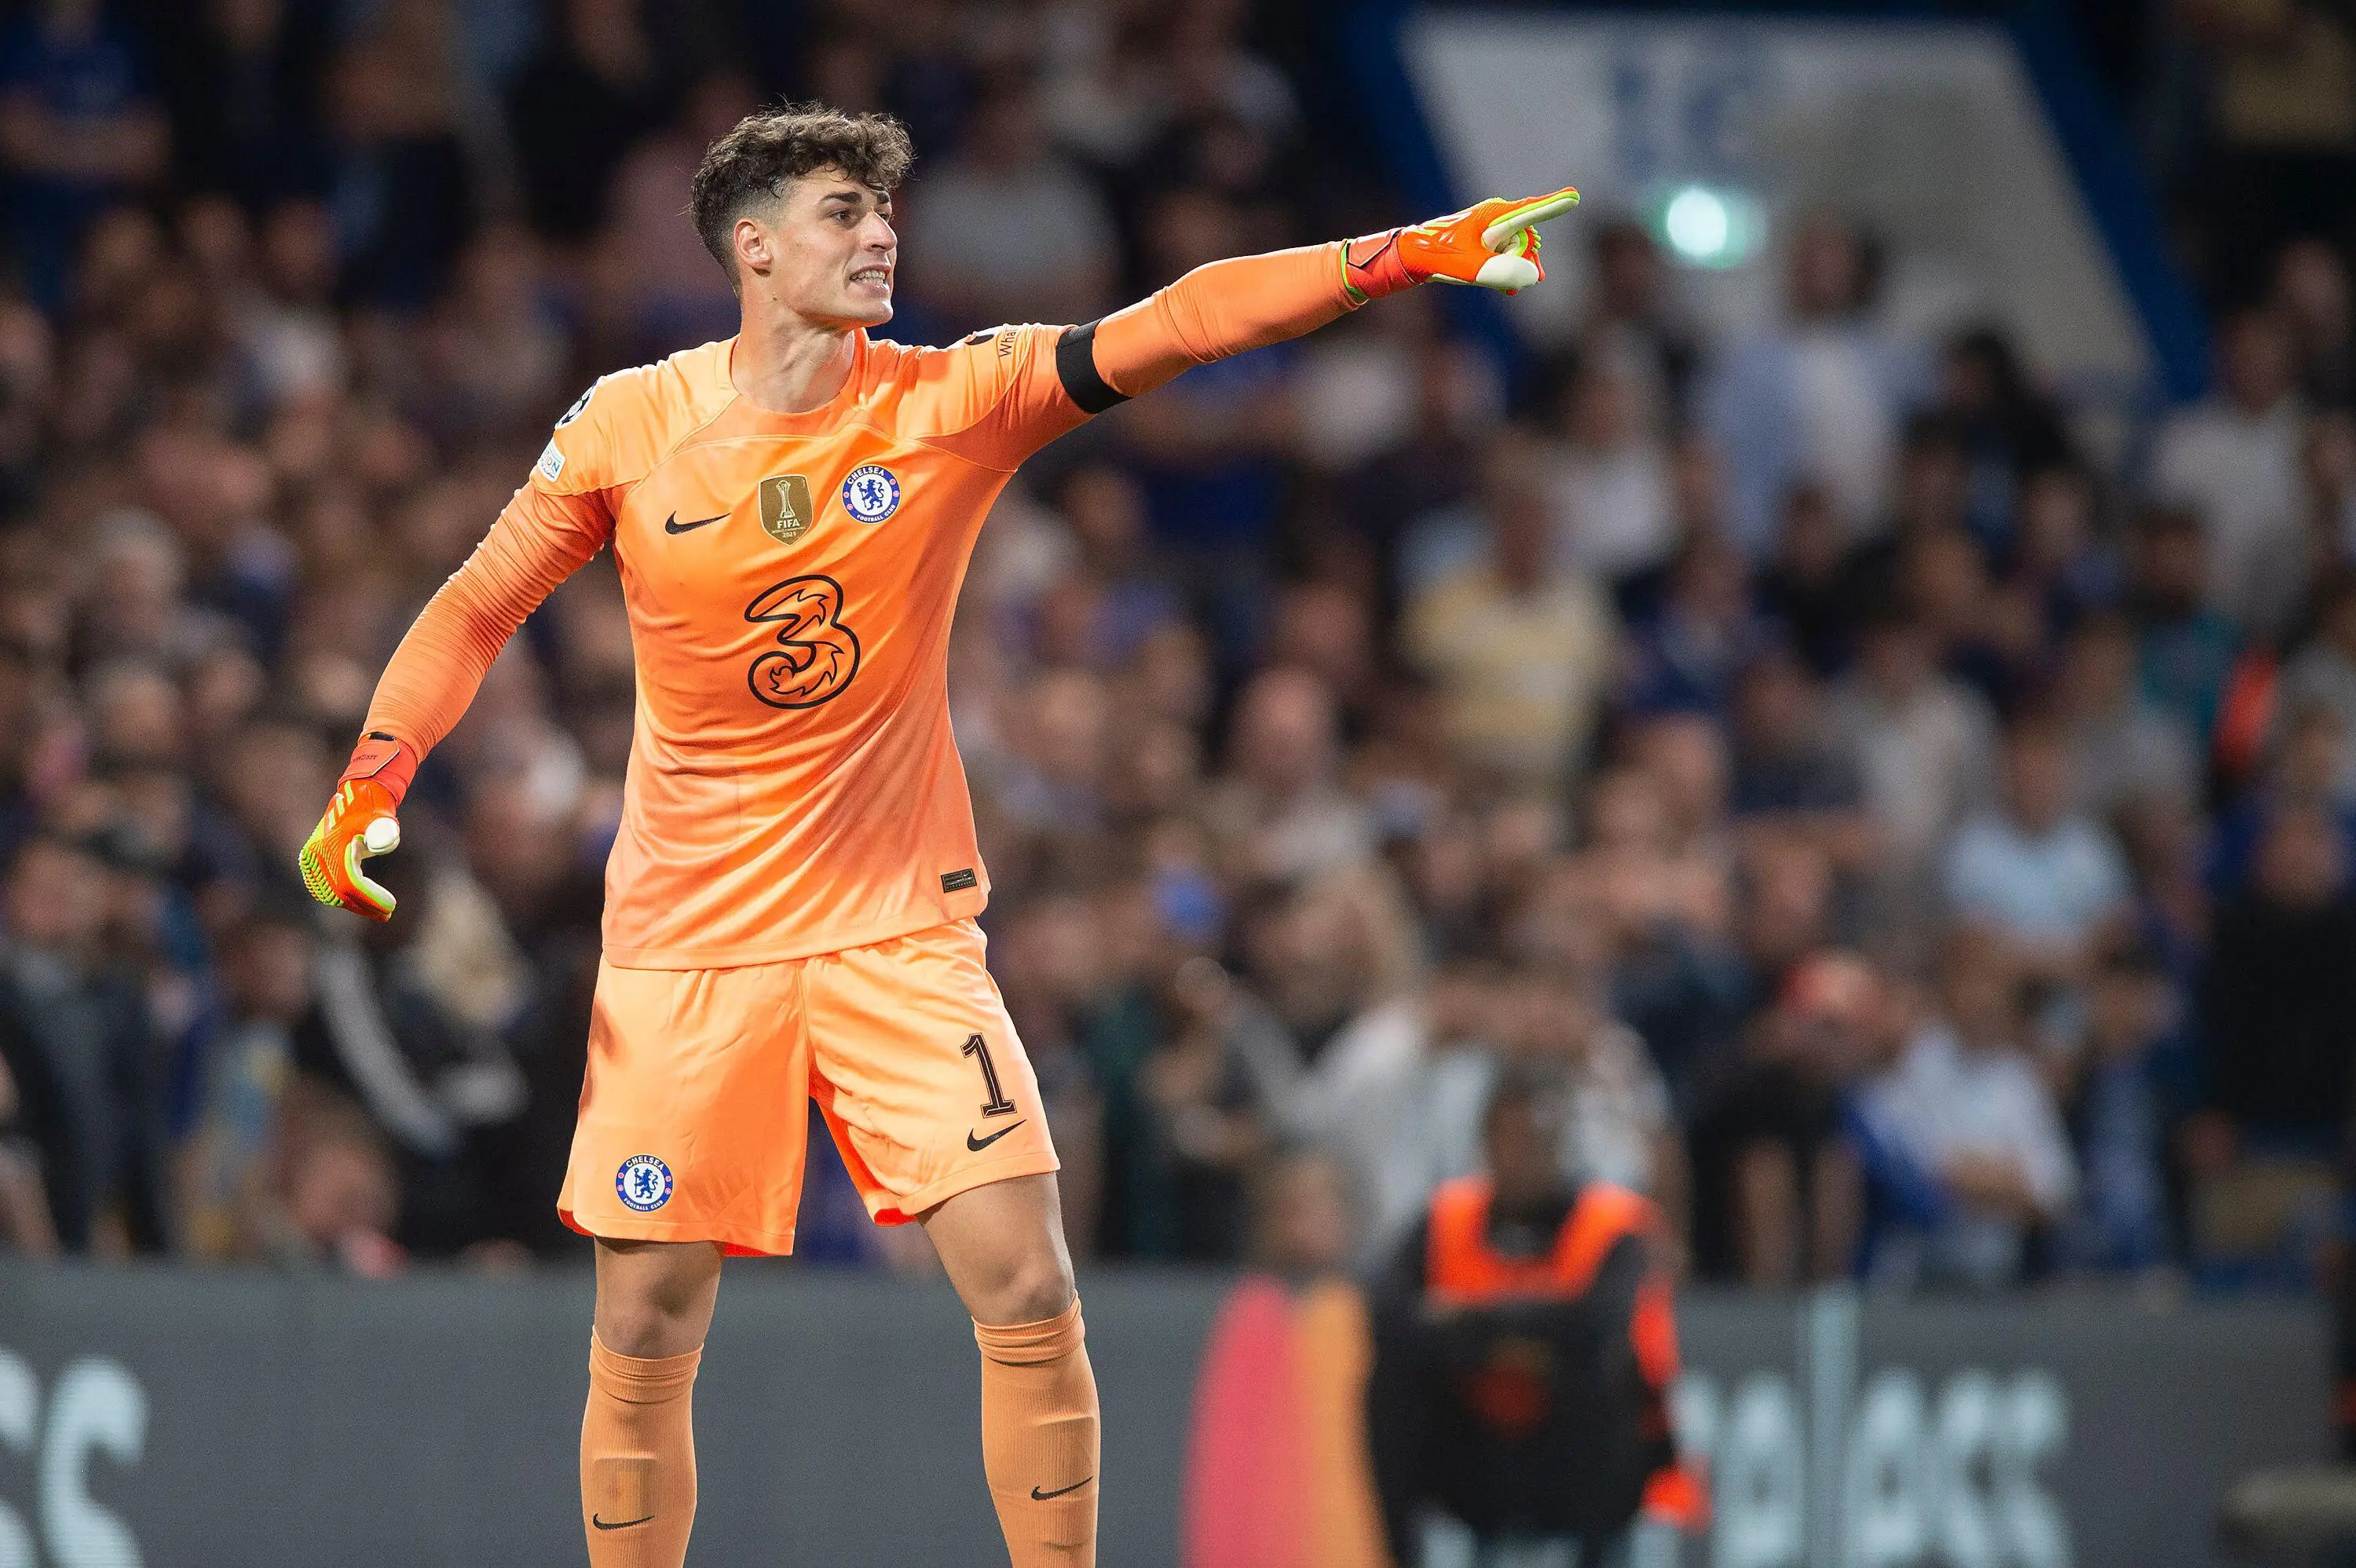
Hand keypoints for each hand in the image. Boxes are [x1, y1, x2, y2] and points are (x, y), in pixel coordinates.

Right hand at [298, 778, 402, 920]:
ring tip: (380, 912)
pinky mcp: (313, 863)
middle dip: (365, 906)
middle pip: (340, 893)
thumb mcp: (382, 819)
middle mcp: (316, 855)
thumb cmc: (372, 809)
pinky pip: (327, 889)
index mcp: (330, 845)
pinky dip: (345, 899)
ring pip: (333, 895)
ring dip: (356, 905)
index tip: (391, 907)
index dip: (370, 898)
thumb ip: (383, 830)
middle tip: (389, 914)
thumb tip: (381, 845)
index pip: (350, 883)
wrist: (356, 796)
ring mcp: (312, 860)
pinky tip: (363, 904)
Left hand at [1344, 184, 1580, 299]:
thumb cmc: (1438, 257)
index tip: (1574, 197)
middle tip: (1509, 281)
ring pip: (1518, 251)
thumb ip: (1502, 273)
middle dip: (1524, 262)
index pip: (1531, 212)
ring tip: (1504, 288)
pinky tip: (1509, 289)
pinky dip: (1509, 272)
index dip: (1554, 206)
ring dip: (1515, 270)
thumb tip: (1532, 276)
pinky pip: (1509, 255)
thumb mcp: (1471, 268)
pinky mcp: (1486, 240)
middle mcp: (1496, 216)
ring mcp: (1492, 228)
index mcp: (1494, 216)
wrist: (1411, 256)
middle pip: (1527, 240)